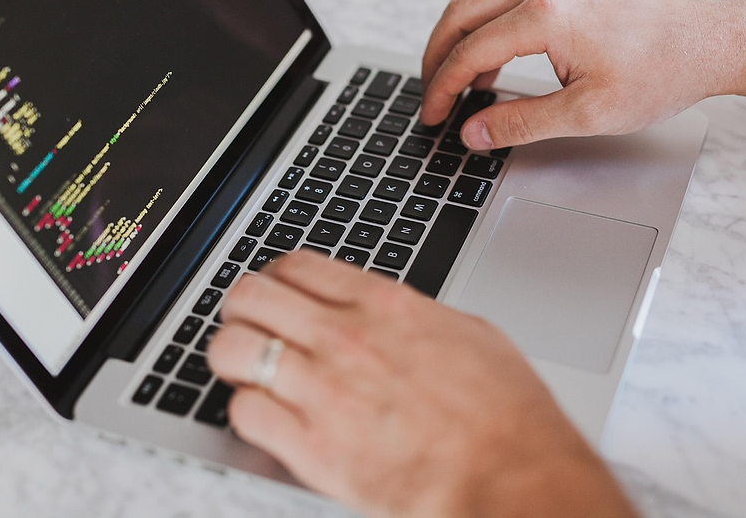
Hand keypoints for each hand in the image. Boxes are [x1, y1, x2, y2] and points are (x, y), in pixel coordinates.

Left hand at [207, 251, 637, 517]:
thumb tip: (393, 315)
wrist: (512, 479)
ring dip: (232, 356)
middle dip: (242, 308)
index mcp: (383, 305)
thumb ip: (416, 317)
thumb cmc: (505, 416)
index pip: (297, 266)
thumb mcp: (470, 335)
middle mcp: (344, 338)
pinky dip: (247, 411)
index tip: (276, 290)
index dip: (275, 275)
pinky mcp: (311, 447)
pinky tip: (267, 417)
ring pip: (232, 349)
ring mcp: (322, 391)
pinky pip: (243, 412)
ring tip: (247, 370)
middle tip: (249, 324)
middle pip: (252, 296)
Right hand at [420, 0, 745, 149]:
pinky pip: (505, 3)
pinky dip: (484, 33)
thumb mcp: (588, 113)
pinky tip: (491, 68)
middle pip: (460, 15)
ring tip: (455, 89)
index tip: (433, 117)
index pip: (468, 51)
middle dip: (435, 59)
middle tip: (430, 99)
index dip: (441, 89)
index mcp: (544, 15)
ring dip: (458, 44)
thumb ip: (522, 123)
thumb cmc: (663, 72)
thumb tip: (474, 133)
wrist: (713, 40)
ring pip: (479, 4)